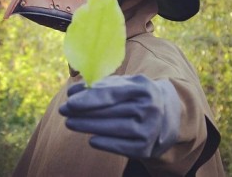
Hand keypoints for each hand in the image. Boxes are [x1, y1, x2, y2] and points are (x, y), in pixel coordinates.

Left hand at [59, 75, 180, 157]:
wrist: (168, 113)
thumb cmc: (138, 95)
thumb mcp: (125, 84)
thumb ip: (101, 86)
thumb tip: (73, 92)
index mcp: (143, 87)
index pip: (111, 93)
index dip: (89, 98)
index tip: (69, 100)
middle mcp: (149, 108)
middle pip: (110, 111)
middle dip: (83, 112)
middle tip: (63, 110)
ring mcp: (150, 129)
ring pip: (114, 128)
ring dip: (88, 126)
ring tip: (70, 123)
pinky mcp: (147, 147)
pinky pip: (122, 147)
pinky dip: (105, 143)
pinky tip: (91, 139)